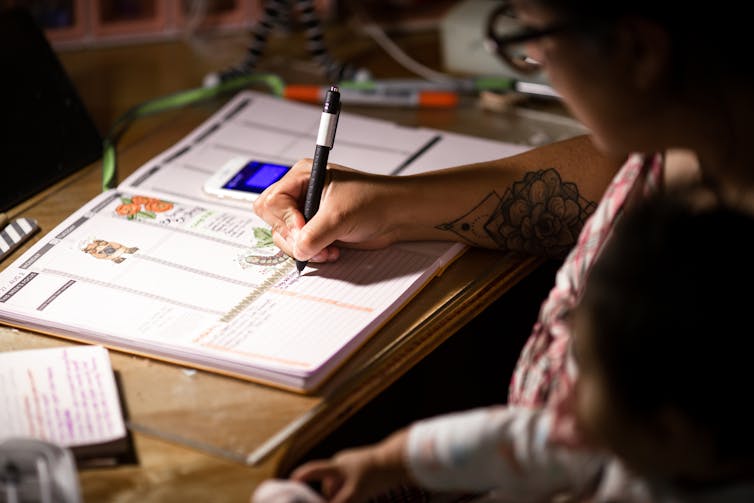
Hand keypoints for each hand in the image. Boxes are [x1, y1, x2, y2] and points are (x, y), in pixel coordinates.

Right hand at [253, 158, 400, 263]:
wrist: (395, 215)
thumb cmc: (374, 200)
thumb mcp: (339, 216)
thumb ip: (314, 235)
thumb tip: (298, 249)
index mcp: (303, 177)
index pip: (272, 201)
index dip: (285, 220)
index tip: (303, 229)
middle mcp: (301, 194)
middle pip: (273, 221)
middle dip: (292, 237)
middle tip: (312, 243)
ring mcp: (307, 213)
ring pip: (284, 237)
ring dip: (304, 249)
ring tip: (327, 250)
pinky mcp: (315, 230)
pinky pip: (299, 247)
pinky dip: (312, 254)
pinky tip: (331, 252)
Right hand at [290, 430, 412, 502]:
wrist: (400, 460)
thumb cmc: (376, 474)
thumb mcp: (355, 494)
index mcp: (336, 466)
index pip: (311, 471)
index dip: (299, 478)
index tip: (289, 484)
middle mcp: (342, 463)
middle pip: (328, 487)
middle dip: (329, 498)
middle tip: (340, 500)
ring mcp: (354, 465)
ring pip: (342, 487)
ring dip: (344, 497)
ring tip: (355, 499)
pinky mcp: (364, 469)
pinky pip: (353, 484)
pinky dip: (353, 493)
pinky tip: (363, 497)